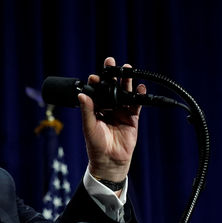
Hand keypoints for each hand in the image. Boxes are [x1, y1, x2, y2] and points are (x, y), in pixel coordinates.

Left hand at [79, 56, 142, 185]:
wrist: (110, 161)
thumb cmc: (95, 145)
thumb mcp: (89, 127)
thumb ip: (87, 111)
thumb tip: (82, 95)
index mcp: (96, 109)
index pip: (96, 91)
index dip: (96, 82)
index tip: (95, 76)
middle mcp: (108, 108)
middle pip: (111, 88)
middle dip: (111, 75)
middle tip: (111, 61)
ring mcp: (121, 112)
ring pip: (124, 93)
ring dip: (126, 81)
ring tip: (127, 68)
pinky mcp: (132, 118)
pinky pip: (136, 104)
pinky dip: (139, 95)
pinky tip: (140, 87)